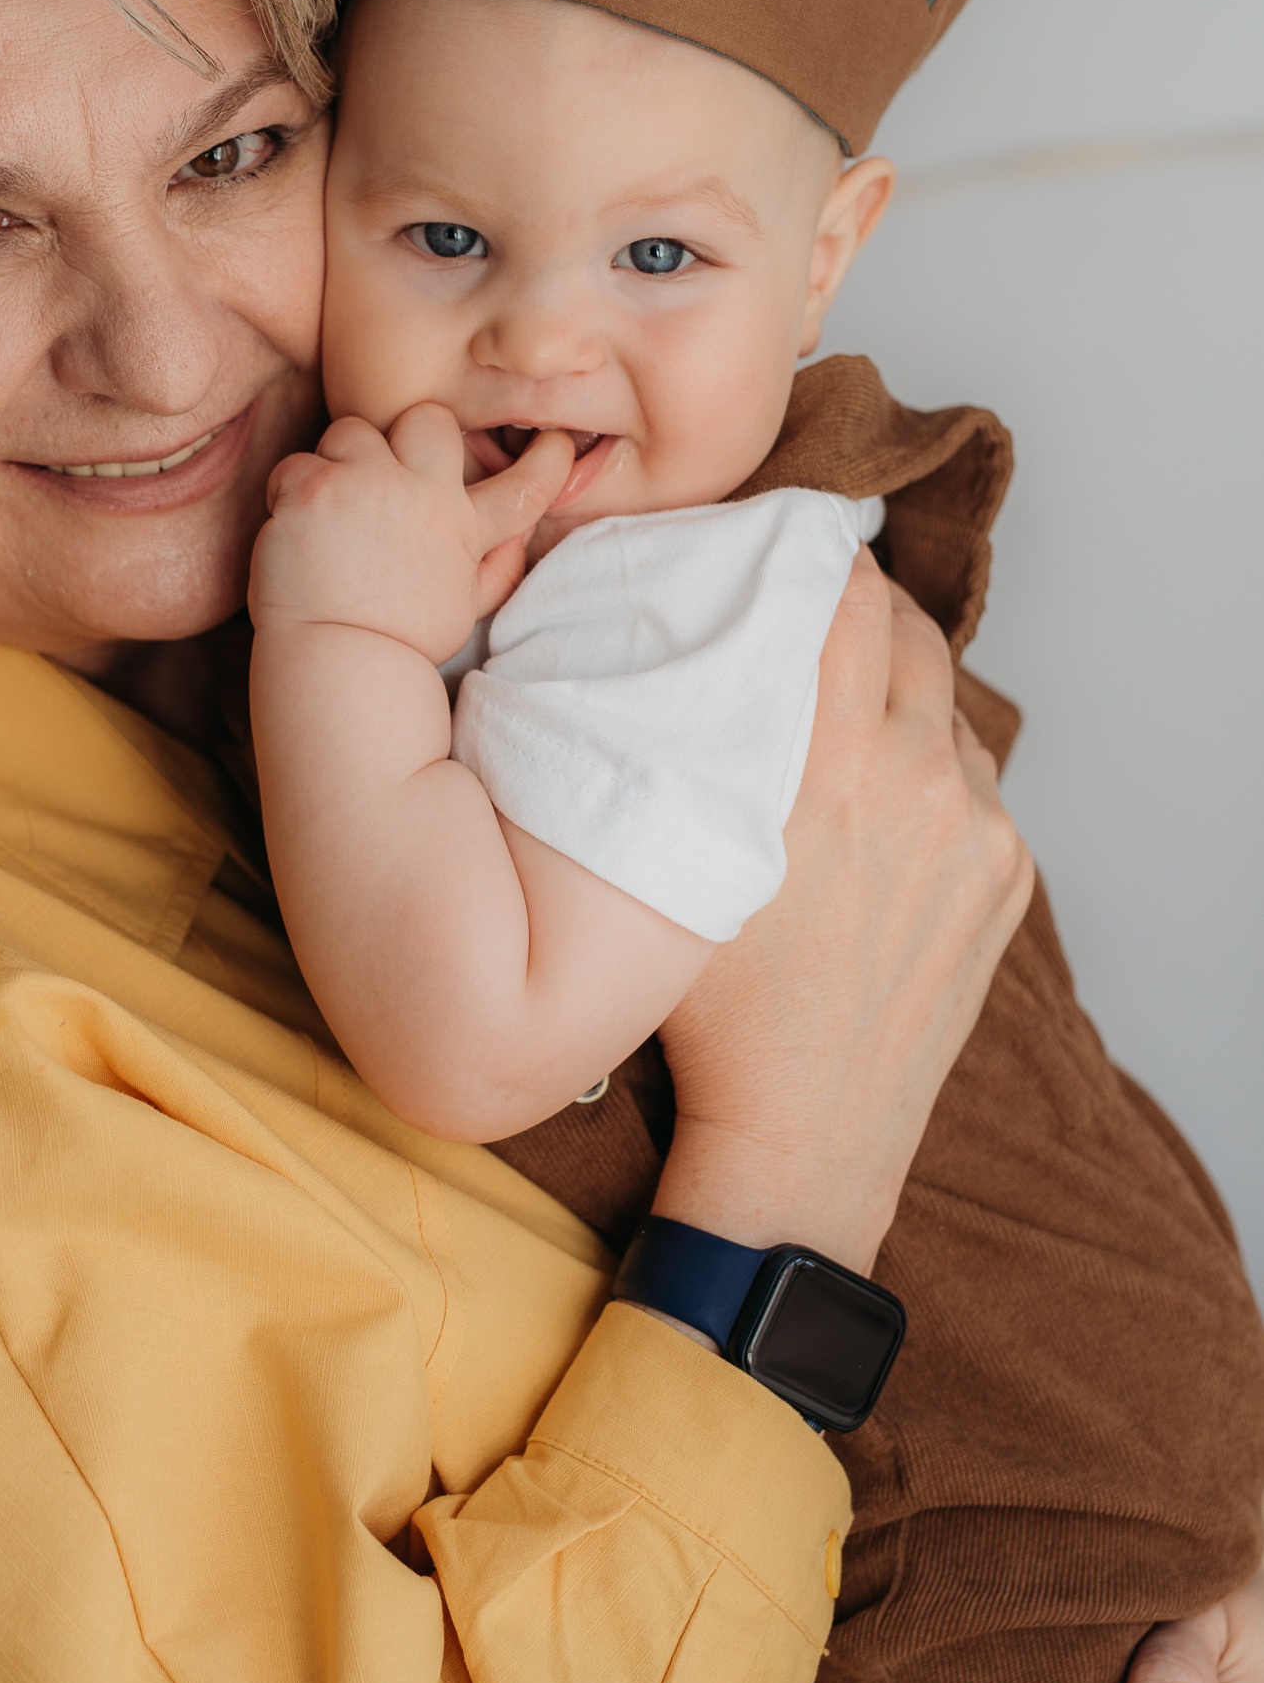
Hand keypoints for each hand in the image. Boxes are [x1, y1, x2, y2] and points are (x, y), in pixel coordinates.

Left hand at [249, 404, 572, 662]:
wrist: (336, 664)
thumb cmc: (397, 639)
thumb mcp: (461, 608)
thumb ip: (496, 567)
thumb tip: (524, 535)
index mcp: (464, 528)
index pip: (524, 486)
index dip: (548, 461)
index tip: (556, 443)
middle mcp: (423, 497)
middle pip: (429, 421)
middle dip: (406, 435)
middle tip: (383, 474)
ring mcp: (367, 485)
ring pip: (352, 430)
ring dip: (340, 463)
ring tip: (331, 512)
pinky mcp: (314, 489)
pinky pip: (297, 462)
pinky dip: (290, 492)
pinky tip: (295, 530)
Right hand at [652, 557, 1031, 1274]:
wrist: (805, 1129)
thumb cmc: (713, 1007)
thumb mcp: (675, 854)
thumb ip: (689, 742)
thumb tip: (674, 647)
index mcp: (831, 763)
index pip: (845, 598)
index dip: (812, 561)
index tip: (781, 553)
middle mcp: (919, 780)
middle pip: (909, 632)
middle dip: (861, 611)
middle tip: (809, 611)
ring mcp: (977, 828)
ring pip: (945, 706)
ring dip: (899, 692)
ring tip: (841, 715)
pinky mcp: (1008, 872)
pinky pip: (972, 778)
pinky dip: (929, 766)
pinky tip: (877, 800)